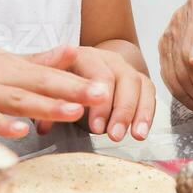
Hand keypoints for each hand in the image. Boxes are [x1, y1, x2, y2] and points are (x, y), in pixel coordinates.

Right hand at [0, 41, 106, 139]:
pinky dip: (0, 122)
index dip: (81, 80)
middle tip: (105, 96)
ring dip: (46, 105)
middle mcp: (0, 75)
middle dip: (74, 89)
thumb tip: (72, 52)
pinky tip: (19, 130)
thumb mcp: (2, 60)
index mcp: (12, 66)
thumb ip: (38, 61)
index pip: (53, 73)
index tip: (113, 85)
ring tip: (74, 111)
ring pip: (17, 98)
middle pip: (42, 83)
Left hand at [35, 43, 155, 142]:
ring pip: (137, 84)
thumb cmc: (63, 79)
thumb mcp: (50, 86)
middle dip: (120, 109)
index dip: (98, 100)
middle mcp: (108, 58)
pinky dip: (147, 112)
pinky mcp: (138, 78)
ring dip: (137, 112)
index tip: (96, 126)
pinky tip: (142, 131)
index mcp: (84, 56)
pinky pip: (148, 92)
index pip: (97, 72)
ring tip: (135, 136)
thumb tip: (43, 126)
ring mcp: (125, 67)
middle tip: (114, 135)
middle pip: (121, 78)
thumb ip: (47, 103)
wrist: (84, 63)